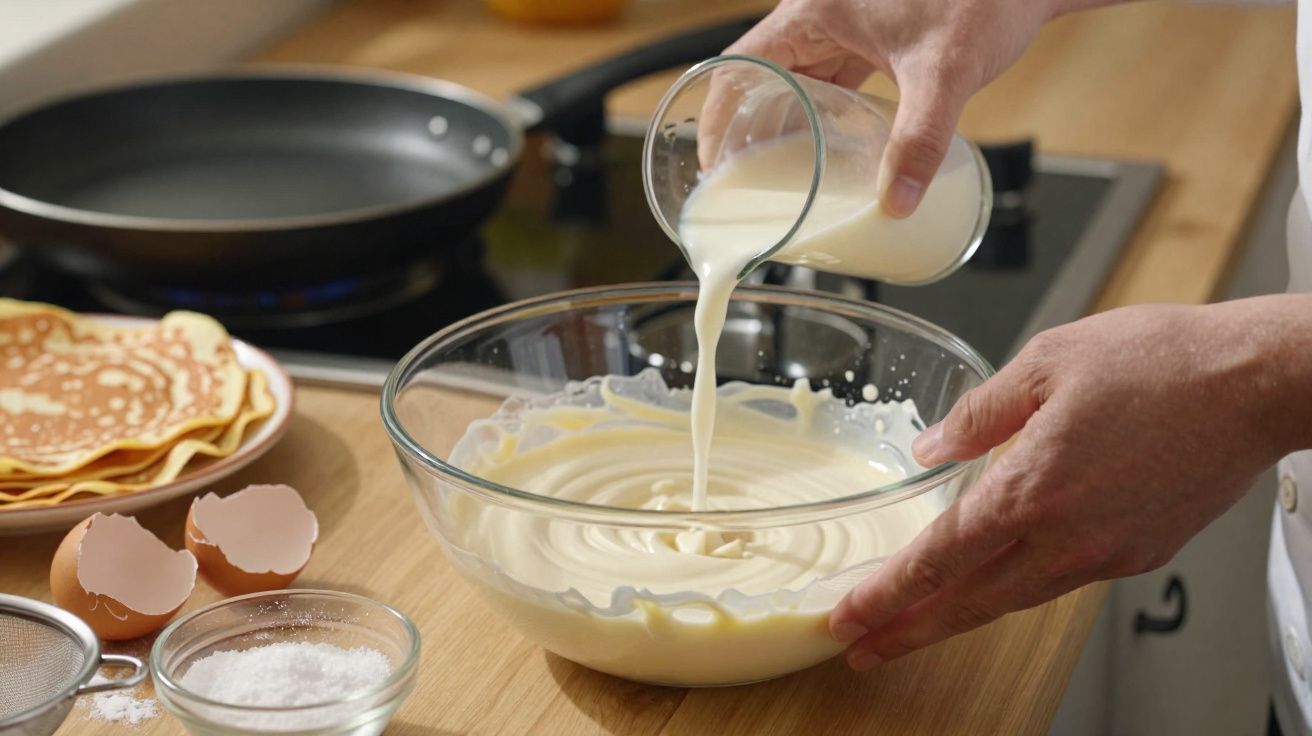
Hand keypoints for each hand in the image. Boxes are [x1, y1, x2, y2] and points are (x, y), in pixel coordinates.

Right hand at [727, 0, 1103, 215]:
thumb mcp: (945, 72)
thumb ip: (918, 140)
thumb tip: (898, 203)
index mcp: (815, 10)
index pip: (742, 64)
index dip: (720, 114)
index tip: (715, 159)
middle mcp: (822, 12)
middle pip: (764, 75)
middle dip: (751, 127)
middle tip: (744, 179)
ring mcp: (848, 20)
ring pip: (799, 77)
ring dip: (787, 121)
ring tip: (777, 171)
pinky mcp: (874, 31)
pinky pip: (833, 75)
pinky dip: (824, 109)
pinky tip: (829, 144)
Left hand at [828, 295, 1311, 669]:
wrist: (1255, 383)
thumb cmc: (1161, 362)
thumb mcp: (1046, 362)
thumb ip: (978, 414)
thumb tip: (931, 449)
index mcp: (1032, 488)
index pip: (938, 558)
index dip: (886, 593)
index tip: (848, 616)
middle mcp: (1067, 536)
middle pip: (969, 602)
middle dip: (908, 630)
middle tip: (862, 650)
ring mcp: (1106, 553)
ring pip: (1014, 599)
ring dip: (958, 616)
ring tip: (915, 625)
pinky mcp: (1139, 554)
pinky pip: (1061, 578)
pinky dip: (1016, 586)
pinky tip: (995, 577)